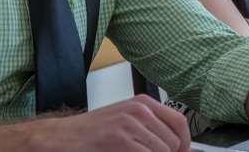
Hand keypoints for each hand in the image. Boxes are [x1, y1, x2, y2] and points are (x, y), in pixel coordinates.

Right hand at [31, 94, 190, 151]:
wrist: (64, 137)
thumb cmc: (94, 131)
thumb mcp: (127, 120)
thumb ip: (151, 128)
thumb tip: (178, 145)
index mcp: (143, 103)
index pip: (179, 122)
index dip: (184, 143)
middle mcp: (139, 110)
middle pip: (173, 142)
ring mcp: (130, 124)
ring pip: (163, 151)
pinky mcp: (121, 140)